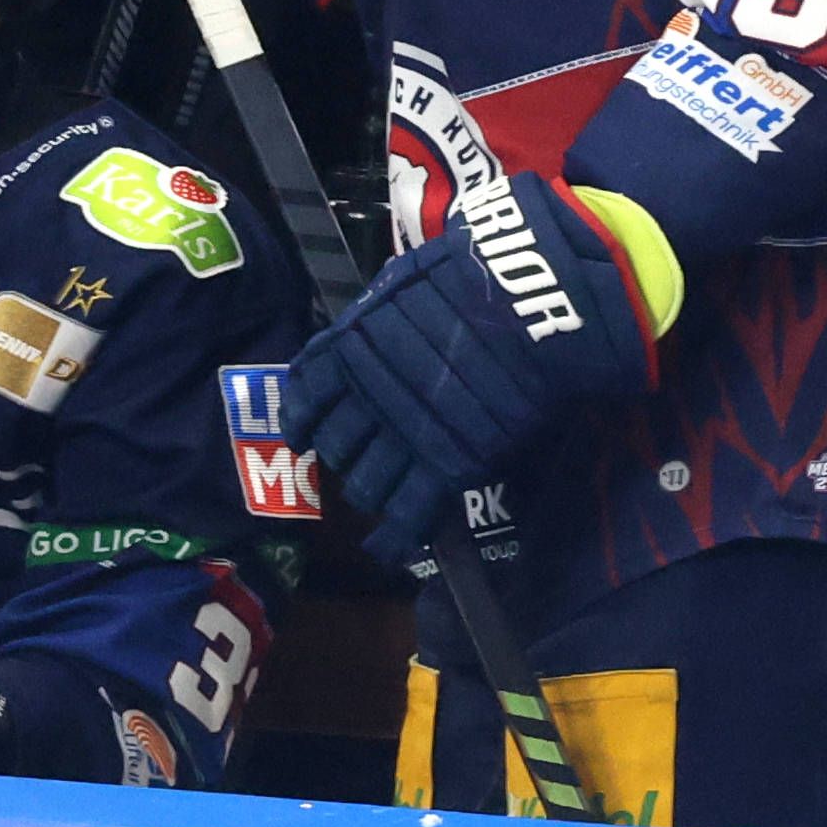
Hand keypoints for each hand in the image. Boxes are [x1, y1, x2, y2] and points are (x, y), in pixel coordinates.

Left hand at [283, 169, 654, 569]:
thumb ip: (384, 311)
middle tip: (363, 457)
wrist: (523, 299)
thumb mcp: (407, 280)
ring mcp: (405, 435)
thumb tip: (380, 314)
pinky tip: (385, 550)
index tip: (305, 432)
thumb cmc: (472, 275)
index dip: (303, 418)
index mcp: (350, 346)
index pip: (307, 394)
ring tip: (384, 492)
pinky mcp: (446, 464)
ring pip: (366, 486)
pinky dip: (393, 539)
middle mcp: (367, 396)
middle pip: (337, 447)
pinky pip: (408, 514)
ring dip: (370, 492)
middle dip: (346, 456)